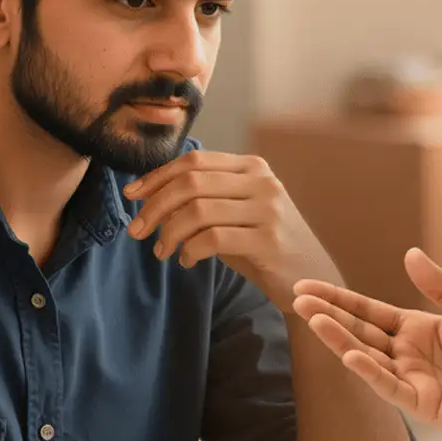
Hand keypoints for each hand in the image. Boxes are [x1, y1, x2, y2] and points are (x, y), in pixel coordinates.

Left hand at [123, 151, 336, 310]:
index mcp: (252, 167)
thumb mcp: (237, 212)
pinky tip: (186, 260)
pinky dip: (190, 250)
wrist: (310, 278)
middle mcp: (263, 182)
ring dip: (169, 232)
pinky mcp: (269, 241)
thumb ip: (205, 198)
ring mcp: (268, 210)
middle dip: (155, 206)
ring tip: (161, 251)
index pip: (193, 161)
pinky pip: (213, 239)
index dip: (157, 177)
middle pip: (191, 182)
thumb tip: (149, 196)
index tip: (131, 196)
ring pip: (198, 211)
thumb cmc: (264, 245)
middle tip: (137, 231)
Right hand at [291, 248, 441, 440]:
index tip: (308, 287)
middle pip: (360, 330)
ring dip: (340, 340)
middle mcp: (406, 352)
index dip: (340, 300)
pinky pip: (388, 385)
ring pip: (366, 356)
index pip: (370, 311)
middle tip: (297, 298)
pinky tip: (350, 355)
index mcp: (417, 328)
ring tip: (312, 319)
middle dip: (329, 315)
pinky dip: (369, 371)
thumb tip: (410, 254)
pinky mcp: (418, 402)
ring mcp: (409, 378)